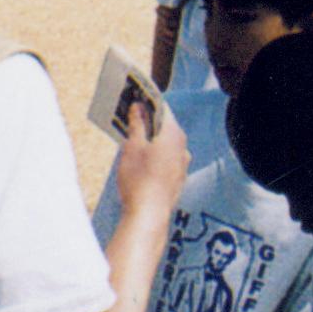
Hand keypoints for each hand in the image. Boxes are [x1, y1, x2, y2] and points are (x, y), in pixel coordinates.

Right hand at [107, 84, 189, 214]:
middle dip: (148, 120)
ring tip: (131, 136)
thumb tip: (138, 107)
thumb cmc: (139, 179)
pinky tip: (140, 158)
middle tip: (129, 115)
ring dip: (150, 138)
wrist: (149, 215)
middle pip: (165, 126)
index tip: (135, 97)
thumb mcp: (132, 147)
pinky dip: (155, 154)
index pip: (162, 109)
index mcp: (173, 134)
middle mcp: (183, 147)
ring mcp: (182, 164)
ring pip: (166, 144)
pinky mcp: (177, 179)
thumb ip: (136, 124)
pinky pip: (166, 159)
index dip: (147, 102)